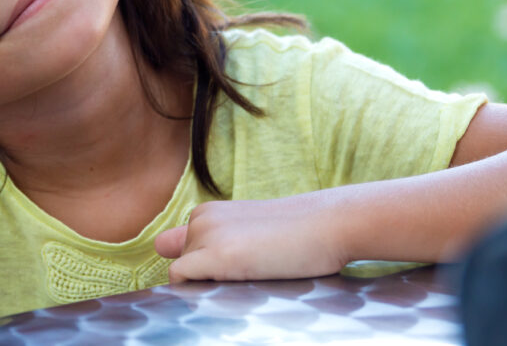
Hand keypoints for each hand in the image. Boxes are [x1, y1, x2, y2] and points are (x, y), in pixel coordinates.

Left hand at [154, 194, 349, 282]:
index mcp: (207, 213)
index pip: (177, 249)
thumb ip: (219, 245)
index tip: (221, 280)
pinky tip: (228, 293)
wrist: (329, 223)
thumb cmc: (298, 236)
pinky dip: (194, 292)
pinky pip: (181, 278)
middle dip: (204, 277)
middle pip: (182, 263)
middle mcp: (200, 219)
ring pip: (183, 273)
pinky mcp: (218, 255)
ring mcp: (206, 235)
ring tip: (248, 281)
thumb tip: (188, 266)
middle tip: (246, 279)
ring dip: (205, 285)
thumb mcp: (249, 233)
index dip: (196, 268)